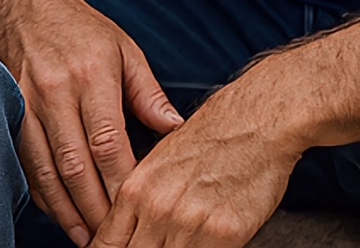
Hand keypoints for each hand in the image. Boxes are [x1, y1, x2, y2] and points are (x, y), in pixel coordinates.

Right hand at [0, 0, 182, 243]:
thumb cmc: (80, 27)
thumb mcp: (124, 50)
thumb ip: (149, 93)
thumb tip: (177, 132)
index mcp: (90, 75)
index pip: (108, 143)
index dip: (122, 185)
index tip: (139, 213)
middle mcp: (55, 90)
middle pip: (75, 164)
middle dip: (96, 210)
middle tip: (114, 240)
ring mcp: (26, 99)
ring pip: (45, 168)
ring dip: (66, 210)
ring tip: (87, 239)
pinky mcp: (9, 106)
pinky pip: (24, 159)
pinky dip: (41, 191)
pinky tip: (58, 211)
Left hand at [93, 82, 299, 246]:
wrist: (252, 123)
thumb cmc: (209, 141)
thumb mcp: (159, 166)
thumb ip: (141, 203)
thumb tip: (132, 233)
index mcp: (135, 189)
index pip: (107, 243)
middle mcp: (156, 209)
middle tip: (150, 246)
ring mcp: (188, 223)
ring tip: (180, 244)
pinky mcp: (224, 234)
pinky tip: (204, 247)